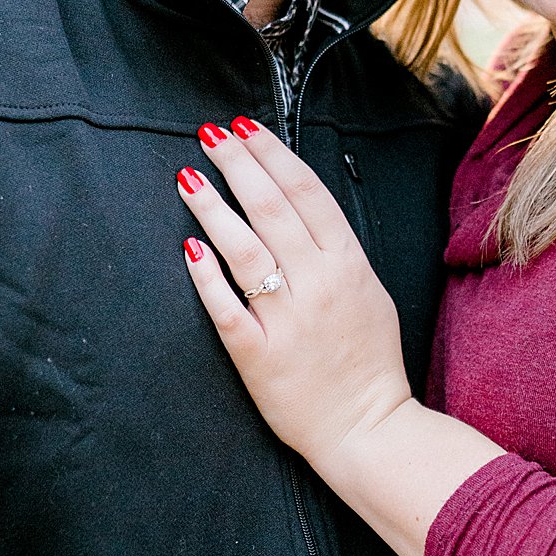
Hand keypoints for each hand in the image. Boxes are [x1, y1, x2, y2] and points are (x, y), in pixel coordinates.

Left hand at [177, 117, 413, 479]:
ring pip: (245, 250)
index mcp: (348, 264)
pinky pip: (227, 309)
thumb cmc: (367, 360)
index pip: (306, 192)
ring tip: (187, 177)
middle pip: (272, 209)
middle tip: (209, 135)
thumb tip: (297, 205)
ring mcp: (288, 320)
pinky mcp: (260, 356)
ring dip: (212, 209)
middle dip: (237, 164)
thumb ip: (335, 250)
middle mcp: (319, 284)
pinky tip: (188, 248)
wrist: (367, 427)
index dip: (272, 154)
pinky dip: (207, 278)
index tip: (245, 127)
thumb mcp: (368, 292)